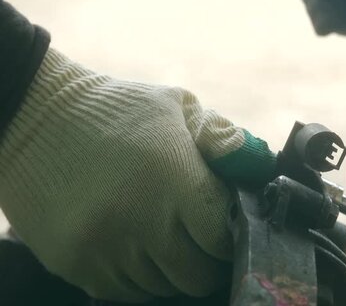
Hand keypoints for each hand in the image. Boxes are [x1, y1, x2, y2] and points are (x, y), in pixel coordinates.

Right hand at [0, 49, 275, 301]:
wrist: (35, 117)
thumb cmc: (117, 109)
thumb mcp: (177, 106)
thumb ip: (223, 138)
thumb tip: (262, 166)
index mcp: (173, 176)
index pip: (222, 236)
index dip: (229, 235)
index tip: (224, 226)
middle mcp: (139, 218)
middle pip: (196, 273)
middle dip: (206, 259)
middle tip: (200, 238)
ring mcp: (104, 246)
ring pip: (162, 287)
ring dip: (172, 268)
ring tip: (164, 236)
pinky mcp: (75, 262)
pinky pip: (124, 292)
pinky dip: (138, 277)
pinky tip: (135, 245)